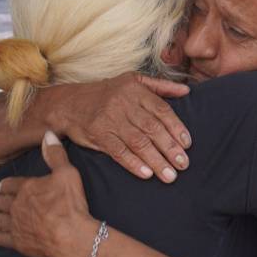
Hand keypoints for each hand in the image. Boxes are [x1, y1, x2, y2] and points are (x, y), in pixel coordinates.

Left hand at [0, 131, 96, 256]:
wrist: (70, 236)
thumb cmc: (70, 204)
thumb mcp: (67, 173)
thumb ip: (56, 154)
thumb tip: (48, 134)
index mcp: (26, 189)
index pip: (10, 184)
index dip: (5, 185)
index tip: (0, 186)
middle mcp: (17, 206)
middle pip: (1, 202)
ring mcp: (16, 225)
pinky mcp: (19, 242)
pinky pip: (4, 238)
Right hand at [53, 72, 190, 181]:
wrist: (69, 103)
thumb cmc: (107, 93)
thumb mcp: (133, 81)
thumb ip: (161, 86)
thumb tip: (187, 91)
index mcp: (136, 91)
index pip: (161, 110)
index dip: (176, 127)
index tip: (187, 144)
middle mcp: (124, 104)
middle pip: (152, 128)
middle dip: (170, 147)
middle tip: (183, 164)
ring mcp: (110, 119)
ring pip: (138, 142)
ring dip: (156, 160)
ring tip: (170, 175)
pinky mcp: (98, 134)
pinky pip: (118, 151)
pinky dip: (133, 163)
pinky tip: (147, 174)